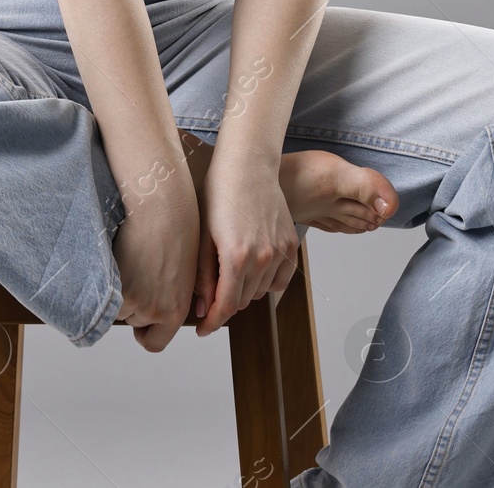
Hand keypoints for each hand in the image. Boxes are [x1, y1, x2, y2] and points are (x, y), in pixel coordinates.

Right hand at [111, 157, 199, 352]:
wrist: (161, 203)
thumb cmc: (176, 226)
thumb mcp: (186, 270)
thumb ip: (174, 296)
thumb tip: (162, 311)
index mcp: (177, 309)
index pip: (155, 344)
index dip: (146, 330)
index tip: (143, 315)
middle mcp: (155, 310)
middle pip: (133, 322)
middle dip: (133, 302)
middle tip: (139, 271)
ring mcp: (133, 299)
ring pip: (117, 307)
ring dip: (119, 290)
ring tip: (131, 260)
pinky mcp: (115, 284)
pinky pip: (103, 295)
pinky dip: (106, 280)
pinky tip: (119, 256)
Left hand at [194, 152, 299, 337]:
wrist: (247, 164)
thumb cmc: (219, 192)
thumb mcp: (203, 235)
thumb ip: (204, 276)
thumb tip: (202, 309)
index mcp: (236, 258)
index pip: (226, 307)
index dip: (212, 323)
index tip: (203, 330)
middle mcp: (262, 258)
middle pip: (243, 301)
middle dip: (225, 302)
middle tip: (211, 293)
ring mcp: (280, 250)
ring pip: (261, 291)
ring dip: (245, 290)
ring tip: (230, 272)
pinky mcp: (291, 242)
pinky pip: (281, 278)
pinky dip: (267, 280)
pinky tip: (254, 268)